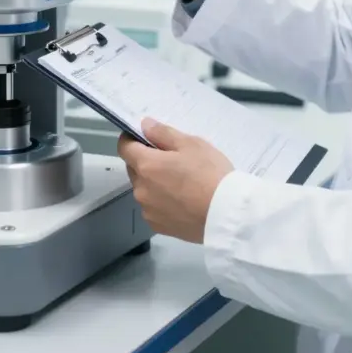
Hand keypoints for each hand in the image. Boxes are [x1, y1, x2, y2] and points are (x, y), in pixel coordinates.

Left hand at [118, 119, 232, 243]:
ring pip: (144, 189)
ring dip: (153, 183)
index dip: (131, 139)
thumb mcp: (191, 144)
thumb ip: (163, 133)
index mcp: (146, 166)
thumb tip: (144, 126)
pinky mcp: (158, 227)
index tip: (144, 137)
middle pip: (134, 169)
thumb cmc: (210, 174)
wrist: (227, 214)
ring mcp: (148, 210)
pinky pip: (153, 208)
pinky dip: (161, 202)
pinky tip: (182, 201)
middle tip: (171, 160)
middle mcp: (140, 189)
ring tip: (180, 183)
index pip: (124, 148)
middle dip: (146, 161)